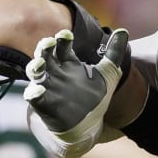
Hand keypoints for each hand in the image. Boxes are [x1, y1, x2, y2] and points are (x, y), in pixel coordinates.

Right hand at [24, 27, 129, 157]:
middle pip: (45, 55)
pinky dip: (33, 93)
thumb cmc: (93, 98)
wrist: (86, 127)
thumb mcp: (107, 74)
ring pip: (36, 73)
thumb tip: (123, 30)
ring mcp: (48, 88)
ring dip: (35, 67)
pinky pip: (35, 97)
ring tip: (39, 63)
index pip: (62, 46)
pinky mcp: (44, 105)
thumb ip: (114, 52)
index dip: (62, 39)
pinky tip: (36, 91)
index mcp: (68, 63)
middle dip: (45, 47)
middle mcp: (56, 73)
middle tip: (49, 42)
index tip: (67, 35)